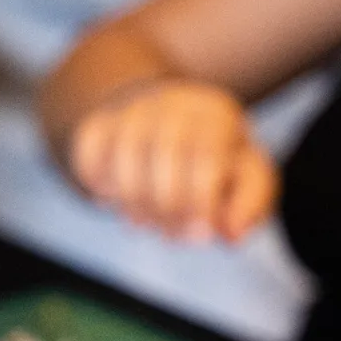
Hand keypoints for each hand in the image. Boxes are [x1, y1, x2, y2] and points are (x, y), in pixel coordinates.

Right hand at [68, 79, 278, 242]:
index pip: (206, 155)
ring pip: (123, 154)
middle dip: (167, 207)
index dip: (201, 201)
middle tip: (173, 236)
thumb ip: (250, 204)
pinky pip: (89, 153)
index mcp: (216, 114)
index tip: (202, 236)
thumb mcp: (246, 177)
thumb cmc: (215, 162)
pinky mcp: (99, 122)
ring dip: (133, 202)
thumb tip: (231, 234)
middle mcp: (173, 103)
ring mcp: (131, 110)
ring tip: (145, 224)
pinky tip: (114, 199)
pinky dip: (98, 183)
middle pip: (164, 153)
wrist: (167, 125)